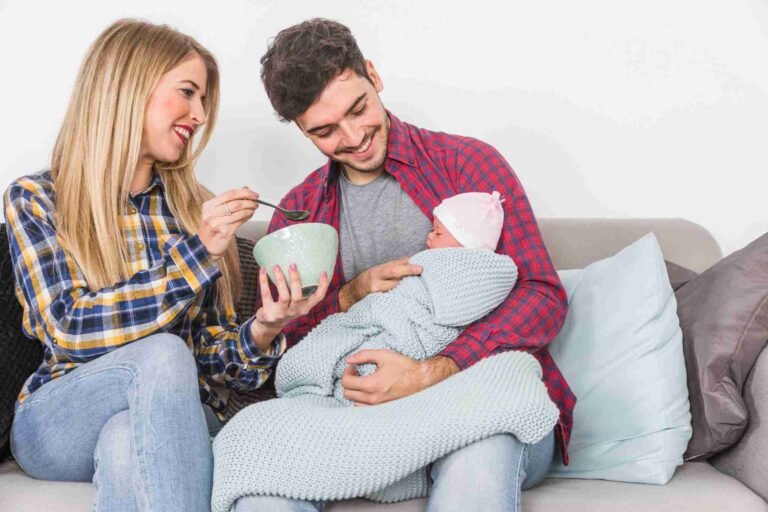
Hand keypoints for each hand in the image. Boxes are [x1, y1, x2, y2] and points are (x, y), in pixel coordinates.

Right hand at [198, 187, 259, 261]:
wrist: (207, 245)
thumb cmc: (213, 227)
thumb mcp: (217, 211)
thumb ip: (231, 200)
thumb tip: (246, 189)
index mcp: (209, 205)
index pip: (230, 194)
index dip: (244, 192)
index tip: (254, 194)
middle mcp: (211, 214)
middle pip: (235, 203)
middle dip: (249, 202)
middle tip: (256, 203)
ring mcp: (217, 224)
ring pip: (239, 213)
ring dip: (250, 210)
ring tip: (253, 209)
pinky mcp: (224, 232)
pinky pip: (240, 222)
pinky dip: (247, 217)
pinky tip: (249, 215)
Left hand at [250, 263, 329, 350]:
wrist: (270, 325)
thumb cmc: (286, 309)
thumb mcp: (297, 304)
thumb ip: (301, 290)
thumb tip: (304, 265)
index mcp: (304, 308)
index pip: (318, 298)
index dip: (323, 286)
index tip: (323, 272)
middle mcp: (294, 311)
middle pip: (298, 296)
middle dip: (296, 280)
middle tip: (293, 265)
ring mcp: (281, 313)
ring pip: (284, 296)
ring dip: (280, 280)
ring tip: (276, 266)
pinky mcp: (269, 313)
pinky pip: (266, 295)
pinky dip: (264, 282)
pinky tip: (262, 271)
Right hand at [338, 257, 422, 311]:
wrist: (352, 294)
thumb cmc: (369, 279)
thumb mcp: (380, 269)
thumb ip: (395, 264)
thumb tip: (411, 259)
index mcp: (377, 272)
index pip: (393, 269)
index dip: (407, 269)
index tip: (420, 268)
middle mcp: (375, 284)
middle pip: (396, 282)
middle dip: (409, 280)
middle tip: (421, 278)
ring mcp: (376, 296)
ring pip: (395, 293)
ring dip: (407, 291)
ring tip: (418, 289)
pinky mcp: (377, 306)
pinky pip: (392, 302)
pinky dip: (400, 300)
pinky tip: (408, 300)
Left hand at [340, 350, 458, 404]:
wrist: (422, 380)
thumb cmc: (404, 367)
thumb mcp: (384, 355)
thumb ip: (363, 355)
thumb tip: (349, 359)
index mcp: (372, 385)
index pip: (346, 383)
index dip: (346, 372)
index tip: (353, 367)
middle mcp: (373, 399)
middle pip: (347, 394)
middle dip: (349, 381)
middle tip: (356, 372)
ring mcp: (378, 407)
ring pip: (354, 403)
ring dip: (354, 392)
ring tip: (362, 382)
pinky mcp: (383, 410)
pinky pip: (364, 409)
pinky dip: (361, 400)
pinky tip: (369, 391)